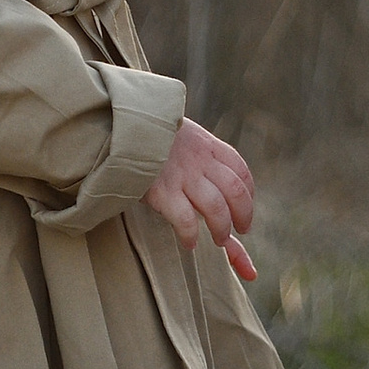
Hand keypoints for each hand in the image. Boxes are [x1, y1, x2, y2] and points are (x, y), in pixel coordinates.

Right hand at [144, 116, 255, 281]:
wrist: (119, 125)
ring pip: (216, 209)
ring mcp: (182, 176)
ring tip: (219, 239)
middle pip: (236, 192)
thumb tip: (209, 181)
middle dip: (243, 216)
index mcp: (207, 145)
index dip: (249, 195)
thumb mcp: (179, 136)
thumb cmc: (148, 136)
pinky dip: (191, 235)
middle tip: (239, 230)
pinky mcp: (162, 191)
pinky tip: (189, 243)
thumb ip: (196, 153)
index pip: (241, 171)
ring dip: (222, 229)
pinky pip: (186, 220)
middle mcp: (200, 160)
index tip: (244, 210)